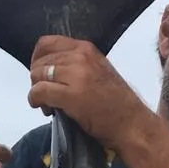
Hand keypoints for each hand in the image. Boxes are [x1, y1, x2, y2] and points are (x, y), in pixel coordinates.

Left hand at [27, 37, 146, 149]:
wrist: (133, 124)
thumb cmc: (117, 103)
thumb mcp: (99, 70)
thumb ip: (77, 64)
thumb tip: (51, 68)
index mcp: (86, 49)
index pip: (47, 43)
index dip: (37, 59)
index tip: (41, 74)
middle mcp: (80, 57)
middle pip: (40, 61)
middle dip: (37, 79)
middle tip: (45, 94)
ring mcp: (76, 75)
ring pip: (37, 75)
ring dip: (37, 91)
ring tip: (48, 104)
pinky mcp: (71, 96)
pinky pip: (39, 92)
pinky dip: (35, 100)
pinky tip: (45, 109)